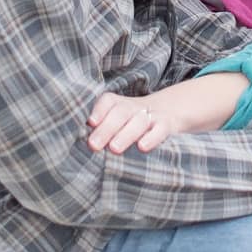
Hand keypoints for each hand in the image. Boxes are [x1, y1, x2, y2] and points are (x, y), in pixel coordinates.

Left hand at [86, 73, 244, 153]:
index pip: (108, 102)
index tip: (90, 123)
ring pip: (139, 122)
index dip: (99, 111)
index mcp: (119, 104)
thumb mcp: (117, 120)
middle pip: (121, 112)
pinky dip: (152, 138)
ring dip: (126, 134)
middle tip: (93, 145)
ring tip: (114, 149)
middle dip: (106, 128)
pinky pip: (160, 130)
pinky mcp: (166, 126)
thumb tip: (82, 140)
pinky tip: (142, 147)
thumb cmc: (131, 122)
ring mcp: (151, 116)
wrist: (168, 111)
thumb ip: (101, 129)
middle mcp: (134, 107)